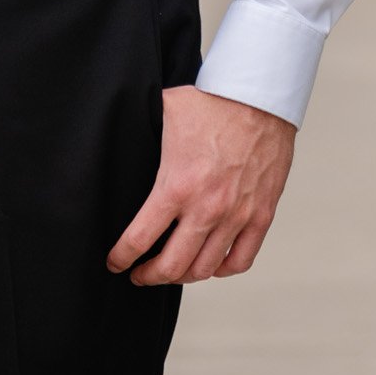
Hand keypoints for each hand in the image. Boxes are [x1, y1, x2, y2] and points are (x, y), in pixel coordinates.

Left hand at [107, 85, 295, 286]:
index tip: (115, 262)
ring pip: (204, 269)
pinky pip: (240, 260)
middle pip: (172, 267)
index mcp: (177, 186)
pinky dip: (222, 269)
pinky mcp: (261, 215)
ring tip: (171, 270)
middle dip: (149, 276)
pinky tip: (210, 264)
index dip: (122, 257)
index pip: (140, 238)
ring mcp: (236, 216)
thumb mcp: (164, 113)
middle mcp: (206, 208)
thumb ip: (142, 131)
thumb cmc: (212, 102)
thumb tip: (114, 130)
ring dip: (182, 276)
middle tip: (139, 274)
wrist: (259, 97)